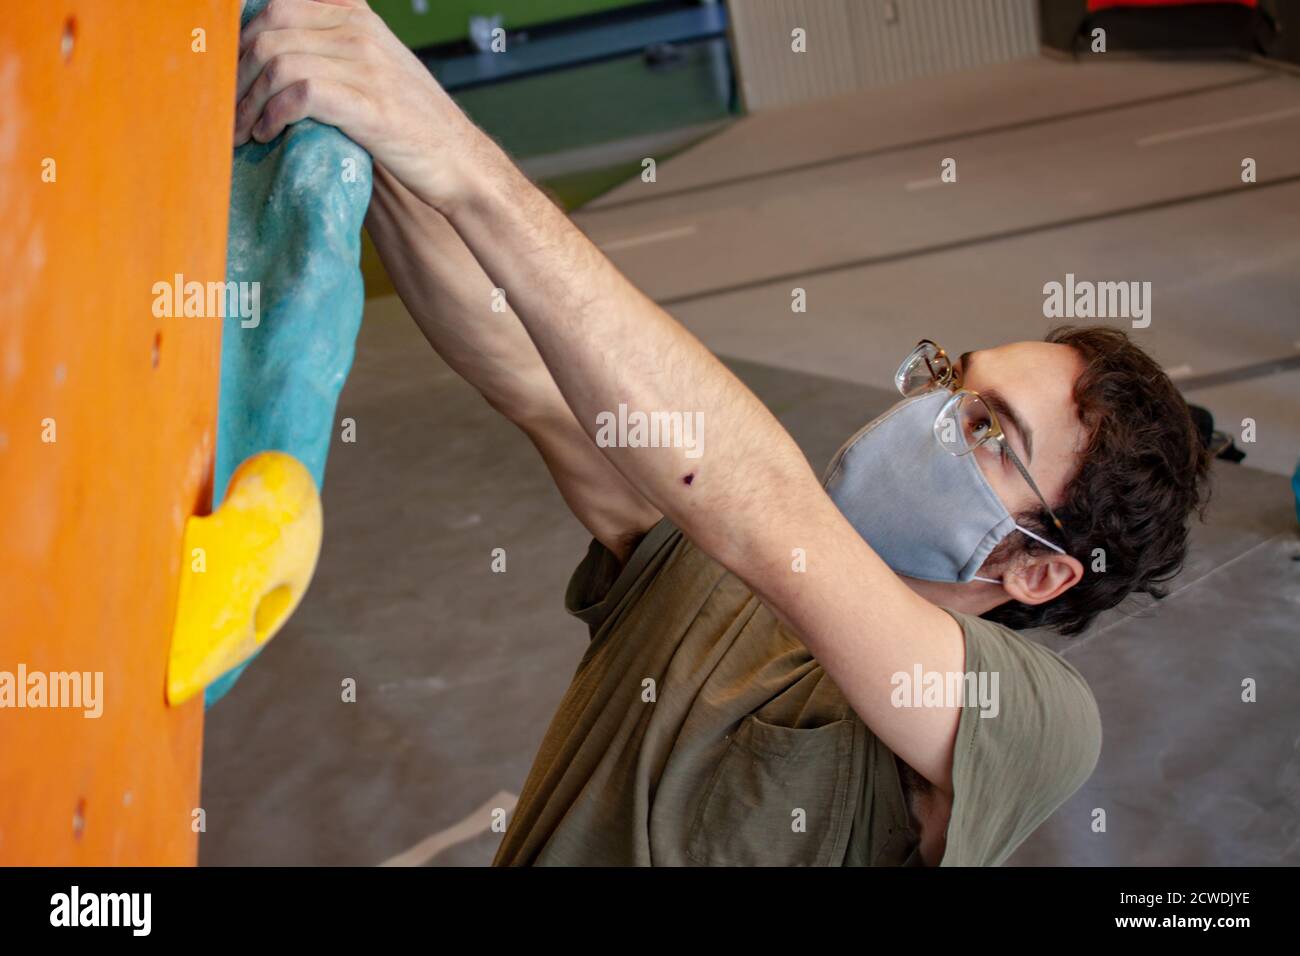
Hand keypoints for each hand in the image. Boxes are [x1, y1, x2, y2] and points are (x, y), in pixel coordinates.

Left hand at [234, 0, 490, 211]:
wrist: (459, 162)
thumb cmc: (413, 124)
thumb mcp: (376, 68)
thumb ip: (333, 50)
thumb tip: (271, 55)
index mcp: (358, 17)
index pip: (278, 5)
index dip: (241, 37)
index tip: (229, 72)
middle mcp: (361, 32)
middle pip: (270, 30)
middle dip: (237, 71)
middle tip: (229, 107)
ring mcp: (367, 67)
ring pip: (278, 61)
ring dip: (249, 100)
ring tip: (244, 130)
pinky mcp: (369, 106)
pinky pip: (300, 94)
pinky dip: (272, 115)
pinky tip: (268, 134)